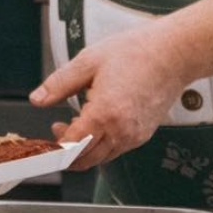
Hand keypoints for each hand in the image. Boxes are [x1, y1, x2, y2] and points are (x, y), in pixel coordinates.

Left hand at [29, 31, 189, 168]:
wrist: (174, 53)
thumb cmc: (137, 52)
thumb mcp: (89, 61)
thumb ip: (59, 84)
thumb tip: (38, 99)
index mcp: (105, 114)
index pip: (71, 146)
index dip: (54, 148)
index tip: (43, 144)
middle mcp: (121, 131)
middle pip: (85, 160)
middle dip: (65, 152)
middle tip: (56, 131)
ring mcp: (134, 136)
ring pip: (100, 158)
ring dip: (82, 149)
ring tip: (73, 123)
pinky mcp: (143, 135)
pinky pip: (115, 149)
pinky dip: (100, 144)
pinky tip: (95, 123)